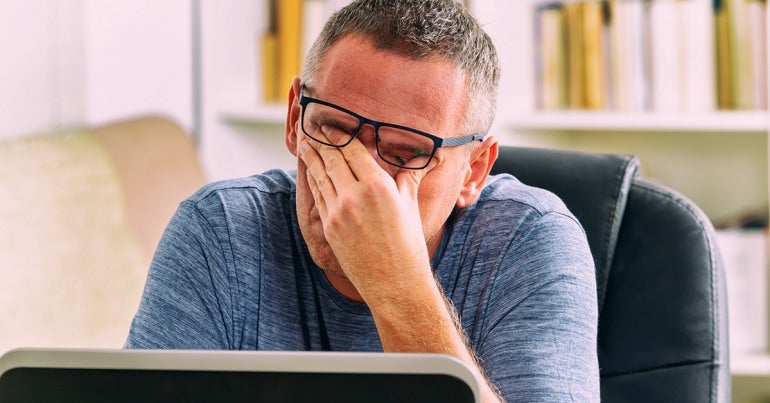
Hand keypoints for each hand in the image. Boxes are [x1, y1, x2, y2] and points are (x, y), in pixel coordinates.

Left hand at [298, 126, 432, 301]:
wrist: (395, 282)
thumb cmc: (408, 244)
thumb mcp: (410, 204)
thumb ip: (411, 176)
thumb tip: (427, 156)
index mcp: (378, 185)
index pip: (352, 150)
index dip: (339, 135)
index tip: (331, 125)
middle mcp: (355, 195)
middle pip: (332, 159)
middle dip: (321, 142)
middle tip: (313, 128)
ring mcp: (338, 211)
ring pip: (320, 176)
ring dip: (311, 158)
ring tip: (304, 145)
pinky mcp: (329, 227)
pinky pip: (318, 196)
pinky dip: (313, 181)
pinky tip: (310, 173)